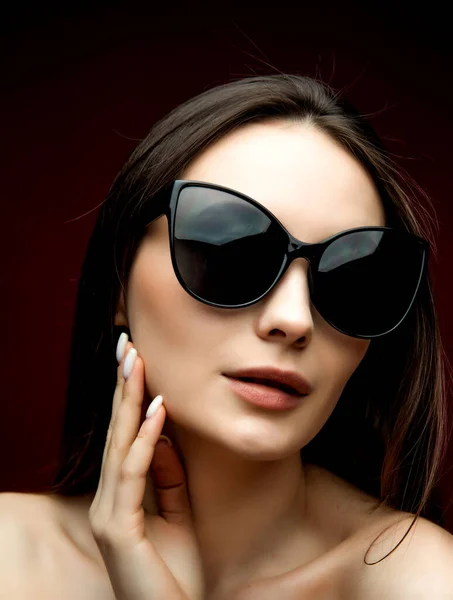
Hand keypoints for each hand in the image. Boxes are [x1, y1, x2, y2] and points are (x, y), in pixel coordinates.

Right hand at [88, 337, 203, 599]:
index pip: (124, 436)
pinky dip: (148, 438)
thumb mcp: (178, 513)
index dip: (129, 398)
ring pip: (120, 443)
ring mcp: (109, 513)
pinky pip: (134, 472)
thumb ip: (169, 475)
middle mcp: (108, 499)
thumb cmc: (177, 572)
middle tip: (127, 345)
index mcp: (122, 496)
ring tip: (136, 362)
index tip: (135, 361)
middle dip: (122, 387)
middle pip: (116, 431)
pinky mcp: (118, 527)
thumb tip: (165, 432)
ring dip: (130, 400)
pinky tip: (158, 409)